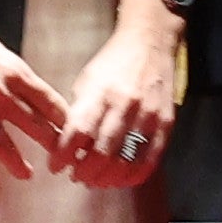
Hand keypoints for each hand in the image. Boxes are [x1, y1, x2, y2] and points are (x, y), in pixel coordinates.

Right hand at [0, 0, 71, 177]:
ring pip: (4, 145)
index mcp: (15, 73)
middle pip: (35, 127)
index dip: (66, 124)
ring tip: (27, 175)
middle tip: (62, 163)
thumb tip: (37, 97)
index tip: (75, 137)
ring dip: (18, 164)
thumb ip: (17, 78)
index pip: (51, 104)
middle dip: (51, 147)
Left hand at [54, 0, 181, 187]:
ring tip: (96, 181)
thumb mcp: (86, 81)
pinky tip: (122, 180)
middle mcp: (124, 104)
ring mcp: (148, 115)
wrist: (150, 41)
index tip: (55, 167)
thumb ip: (78, 113)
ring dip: (107, 178)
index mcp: (100, 92)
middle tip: (76, 177)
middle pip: (102, 153)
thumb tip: (68, 147)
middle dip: (85, 172)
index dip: (63, 156)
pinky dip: (134, 175)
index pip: (77, 132)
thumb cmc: (112, 63)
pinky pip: (151, 158)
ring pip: (126, 161)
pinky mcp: (166, 122)